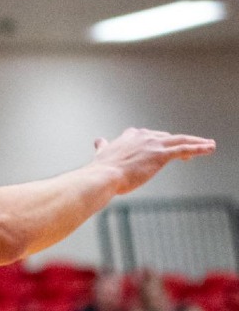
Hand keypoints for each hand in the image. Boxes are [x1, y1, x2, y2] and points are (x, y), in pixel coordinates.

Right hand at [91, 127, 215, 193]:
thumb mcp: (103, 154)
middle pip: (168, 137)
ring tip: (209, 144)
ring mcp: (153, 144)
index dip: (160, 140)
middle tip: (192, 150)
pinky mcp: (161, 155)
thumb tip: (99, 140)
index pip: (151, 135)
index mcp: (130, 136)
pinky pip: (185, 149)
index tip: (166, 146)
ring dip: (197, 142)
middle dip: (181, 143)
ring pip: (181, 140)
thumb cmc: (103, 169)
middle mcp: (143, 136)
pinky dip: (199, 148)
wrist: (104, 176)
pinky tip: (210, 148)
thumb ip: (104, 146)